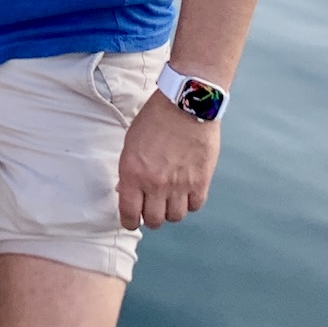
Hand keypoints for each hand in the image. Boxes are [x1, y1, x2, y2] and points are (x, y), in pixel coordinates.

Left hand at [117, 91, 219, 229]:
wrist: (185, 104)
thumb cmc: (155, 119)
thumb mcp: (131, 143)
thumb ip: (129, 171)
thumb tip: (126, 191)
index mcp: (133, 174)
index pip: (129, 213)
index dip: (129, 221)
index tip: (132, 221)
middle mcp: (155, 184)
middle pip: (154, 221)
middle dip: (151, 217)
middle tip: (152, 208)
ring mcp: (179, 185)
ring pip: (175, 217)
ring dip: (171, 211)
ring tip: (171, 199)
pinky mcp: (201, 181)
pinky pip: (195, 206)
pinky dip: (190, 203)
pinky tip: (187, 192)